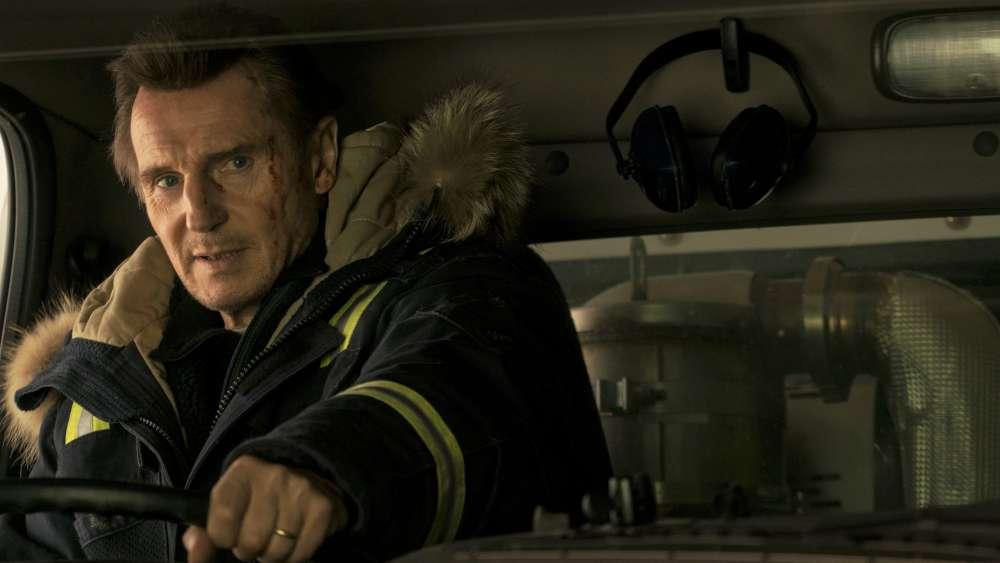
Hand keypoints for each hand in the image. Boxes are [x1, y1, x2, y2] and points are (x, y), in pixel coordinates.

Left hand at [183, 455, 347, 562]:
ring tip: (277, 536)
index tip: (232, 532)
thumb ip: (203, 532)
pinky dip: (296, 556)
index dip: (225, 539)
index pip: (221, 526)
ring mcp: (301, 490)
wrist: (306, 474)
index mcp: (242, 472)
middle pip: (250, 543)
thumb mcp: (227, 504)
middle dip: (251, 549)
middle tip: (258, 536)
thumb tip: (194, 548)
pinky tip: (295, 539)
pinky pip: (301, 555)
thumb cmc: (258, 497)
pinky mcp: (323, 507)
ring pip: (276, 553)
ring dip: (274, 554)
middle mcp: (273, 475)